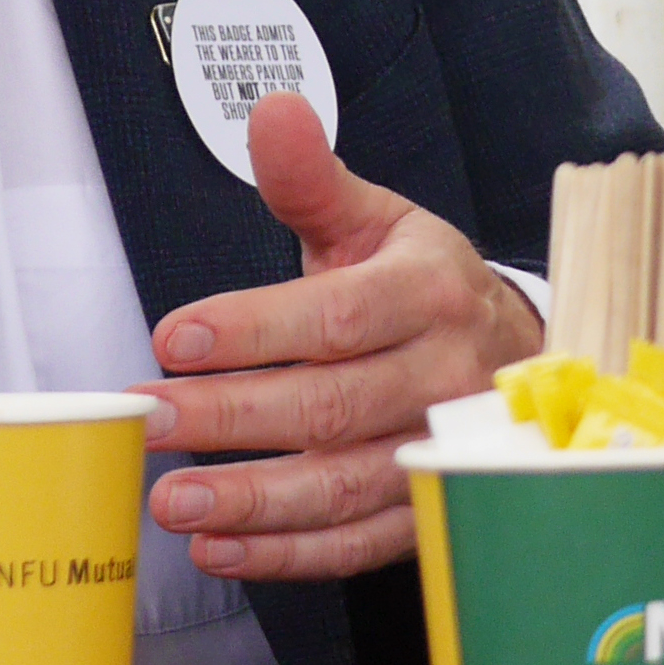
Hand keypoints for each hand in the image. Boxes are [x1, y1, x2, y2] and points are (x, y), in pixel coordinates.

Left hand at [139, 93, 543, 578]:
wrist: (515, 355)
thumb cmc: (422, 286)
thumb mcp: (377, 221)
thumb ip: (312, 179)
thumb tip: (273, 110)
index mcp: (430, 291)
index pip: (337, 315)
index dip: (254, 329)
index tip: (174, 338)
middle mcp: (445, 375)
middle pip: (331, 404)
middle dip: (231, 416)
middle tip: (148, 420)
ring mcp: (439, 450)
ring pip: (344, 484)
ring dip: (254, 500)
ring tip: (173, 502)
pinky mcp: (426, 508)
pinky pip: (358, 543)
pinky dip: (287, 553)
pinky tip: (221, 548)